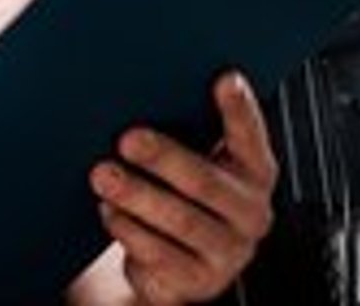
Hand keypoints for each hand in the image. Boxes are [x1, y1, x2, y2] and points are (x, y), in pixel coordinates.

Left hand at [82, 73, 277, 304]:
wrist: (171, 262)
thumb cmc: (179, 192)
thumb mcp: (191, 157)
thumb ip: (185, 128)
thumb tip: (142, 91)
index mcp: (255, 170)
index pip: (251, 134)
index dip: (240, 107)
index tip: (224, 78)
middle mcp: (251, 211)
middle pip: (205, 180)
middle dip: (163, 157)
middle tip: (127, 139)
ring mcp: (229, 251)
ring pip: (181, 219)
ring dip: (137, 195)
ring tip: (104, 175)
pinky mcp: (200, 281)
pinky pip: (161, 255)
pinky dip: (130, 230)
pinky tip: (110, 212)